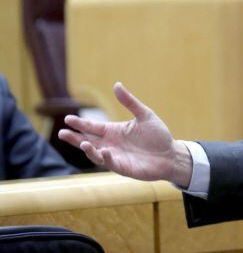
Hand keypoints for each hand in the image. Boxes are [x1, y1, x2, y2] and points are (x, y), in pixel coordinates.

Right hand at [58, 83, 192, 187]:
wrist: (170, 154)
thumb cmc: (158, 135)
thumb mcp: (144, 115)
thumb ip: (129, 102)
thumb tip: (116, 84)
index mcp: (114, 131)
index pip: (93, 127)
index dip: (80, 124)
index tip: (68, 118)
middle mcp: (111, 144)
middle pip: (88, 140)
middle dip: (74, 138)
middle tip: (61, 132)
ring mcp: (115, 157)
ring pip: (95, 154)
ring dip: (88, 149)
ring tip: (83, 142)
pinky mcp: (122, 168)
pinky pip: (110, 163)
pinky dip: (106, 158)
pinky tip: (105, 151)